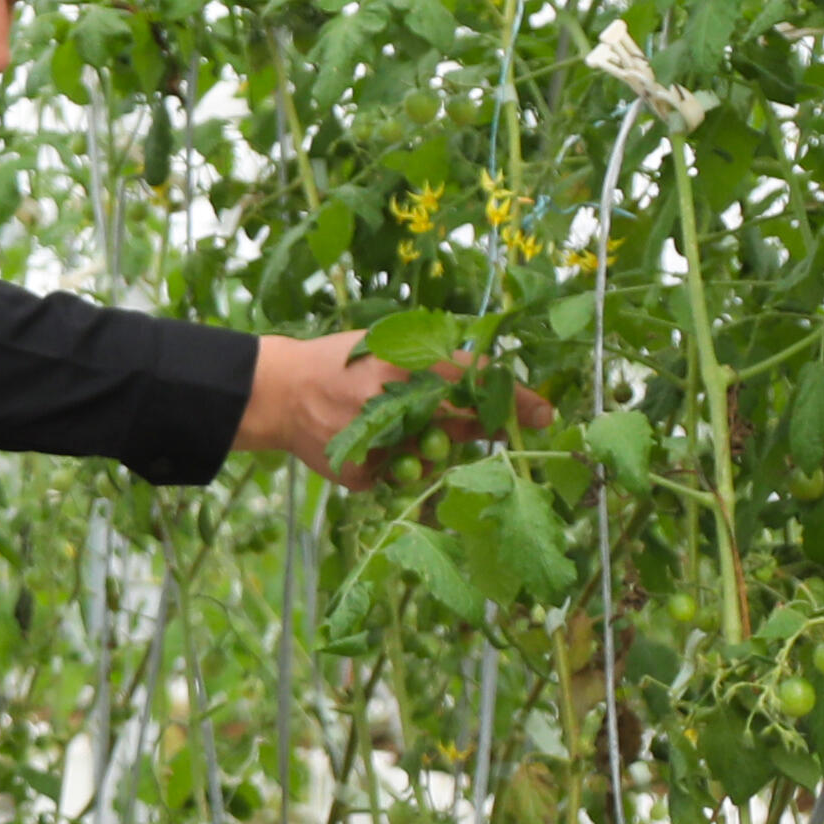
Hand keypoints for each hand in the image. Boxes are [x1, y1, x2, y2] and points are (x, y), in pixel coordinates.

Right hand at [243, 331, 543, 478]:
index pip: (475, 381)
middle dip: (483, 427)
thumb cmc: (339, 364)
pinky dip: (392, 462)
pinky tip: (369, 445)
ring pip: (431, 457)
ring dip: (429, 447)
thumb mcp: (386, 348)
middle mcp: (397, 406)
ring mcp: (379, 445)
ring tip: (401, 429)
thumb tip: (490, 383)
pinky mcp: (363, 473)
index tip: (544, 412)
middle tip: (500, 427)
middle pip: (461, 425)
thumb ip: (433, 365)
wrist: (278, 392)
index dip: (514, 398)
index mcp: (404, 366)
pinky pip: (398, 475)